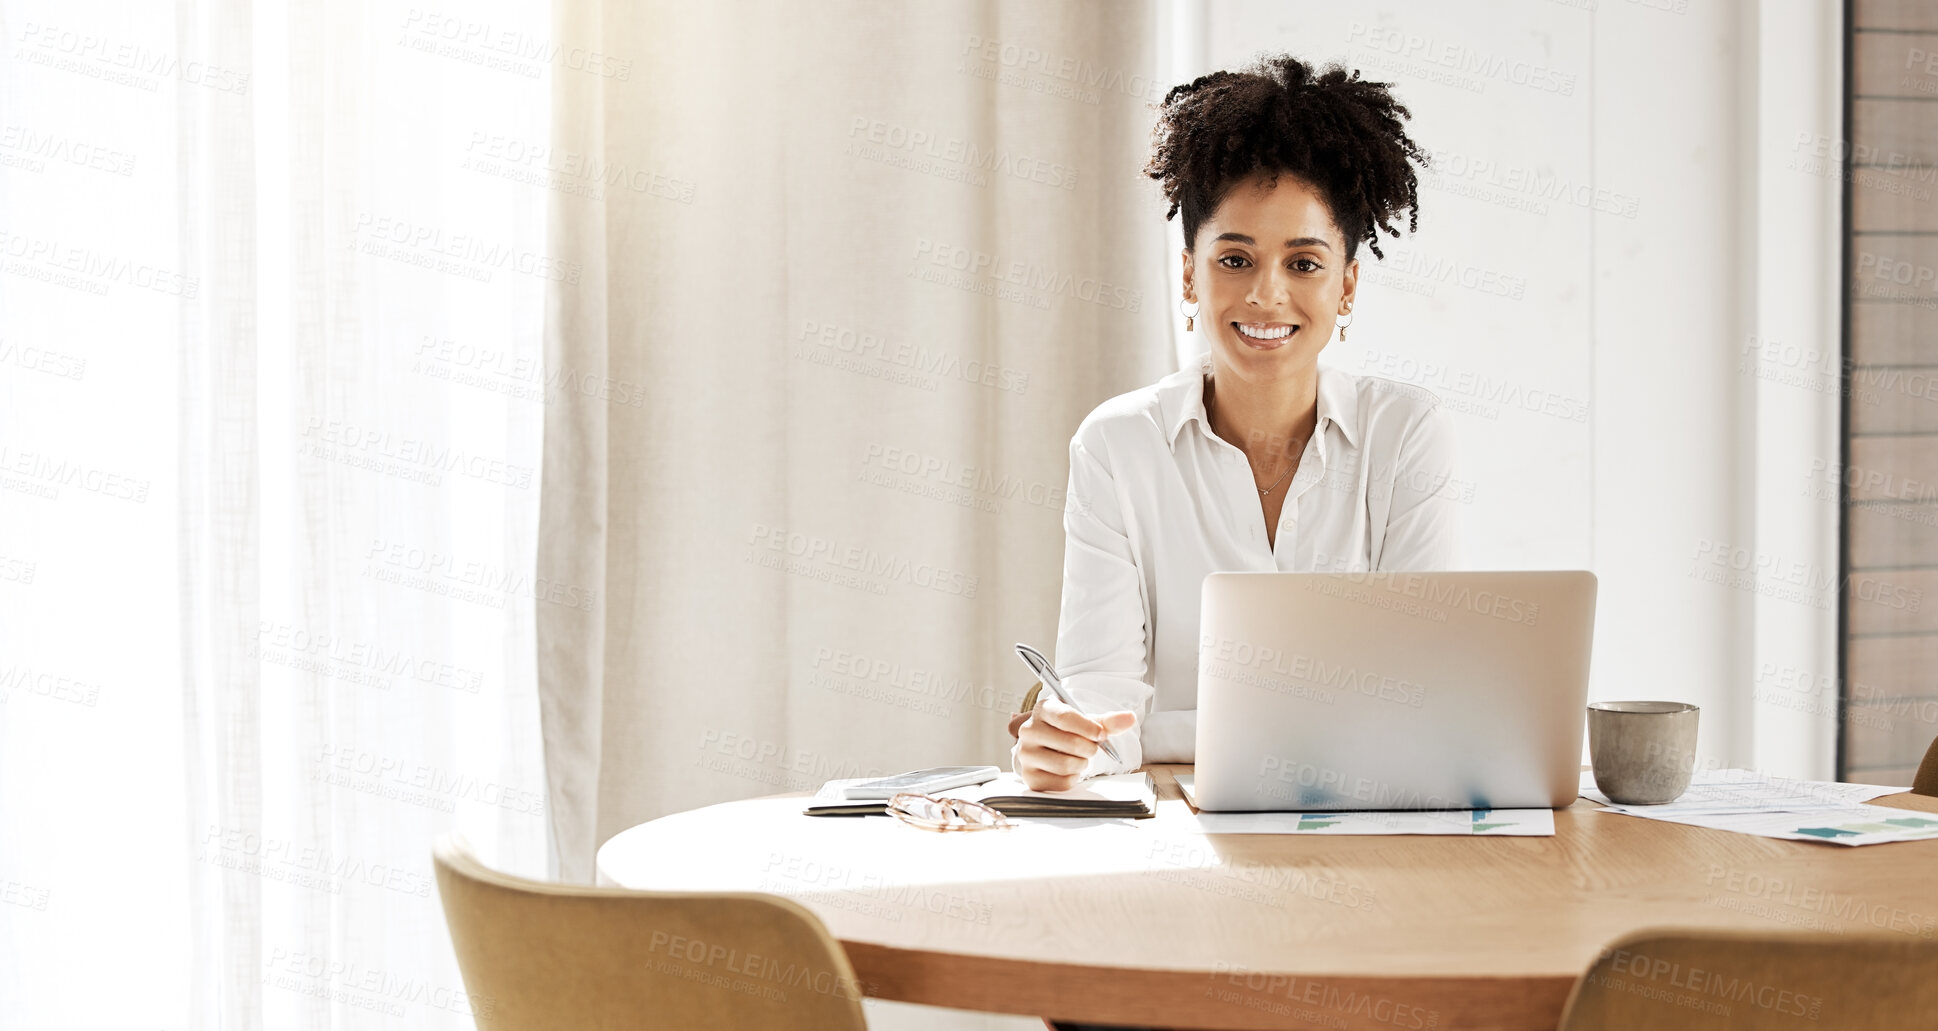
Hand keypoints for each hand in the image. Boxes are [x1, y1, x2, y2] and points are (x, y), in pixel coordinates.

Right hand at [1014, 694, 1135, 791]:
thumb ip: (1107, 721)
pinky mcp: (1030, 777)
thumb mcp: (1086, 723)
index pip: (1066, 717)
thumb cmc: (1067, 732)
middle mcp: (1029, 730)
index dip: (1088, 728)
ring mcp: (1026, 754)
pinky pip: (1062, 783)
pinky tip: (1068, 770)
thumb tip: (1129, 718)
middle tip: (1090, 748)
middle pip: (1070, 743)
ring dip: (1081, 764)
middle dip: (1089, 749)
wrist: (1047, 748)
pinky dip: (1073, 778)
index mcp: (1043, 710)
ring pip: (1066, 764)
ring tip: (1078, 758)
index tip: (1101, 735)